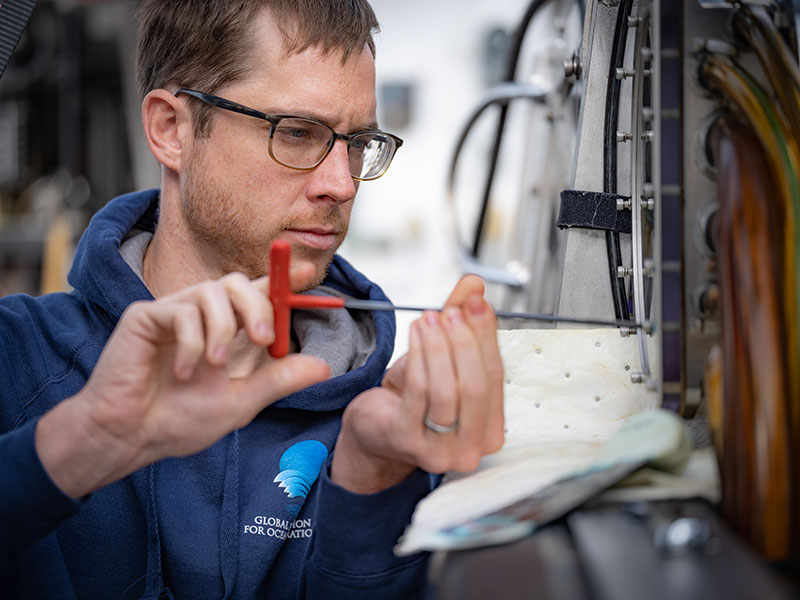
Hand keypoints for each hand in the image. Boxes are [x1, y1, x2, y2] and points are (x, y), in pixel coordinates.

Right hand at [36, 268, 329, 498]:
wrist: (130, 437)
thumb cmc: (180, 420)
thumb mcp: (241, 401)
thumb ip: (279, 380)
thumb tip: (325, 367)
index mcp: (226, 331)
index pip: (258, 294)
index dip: (283, 280)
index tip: (309, 273)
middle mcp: (202, 315)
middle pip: (238, 283)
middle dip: (259, 306)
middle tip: (265, 339)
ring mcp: (174, 312)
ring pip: (213, 292)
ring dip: (224, 330)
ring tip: (216, 366)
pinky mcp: (146, 316)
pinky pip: (182, 311)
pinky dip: (192, 343)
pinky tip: (185, 372)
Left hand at [331, 276, 503, 492]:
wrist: (375, 430)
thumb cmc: (415, 398)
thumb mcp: (444, 357)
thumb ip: (462, 321)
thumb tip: (474, 284)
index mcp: (490, 430)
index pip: (496, 376)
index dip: (486, 336)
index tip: (476, 302)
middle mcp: (471, 448)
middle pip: (476, 387)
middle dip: (464, 343)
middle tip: (451, 311)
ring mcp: (439, 451)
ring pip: (447, 391)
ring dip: (438, 347)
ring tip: (428, 318)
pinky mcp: (406, 441)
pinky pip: (418, 393)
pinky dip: (419, 356)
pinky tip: (415, 333)